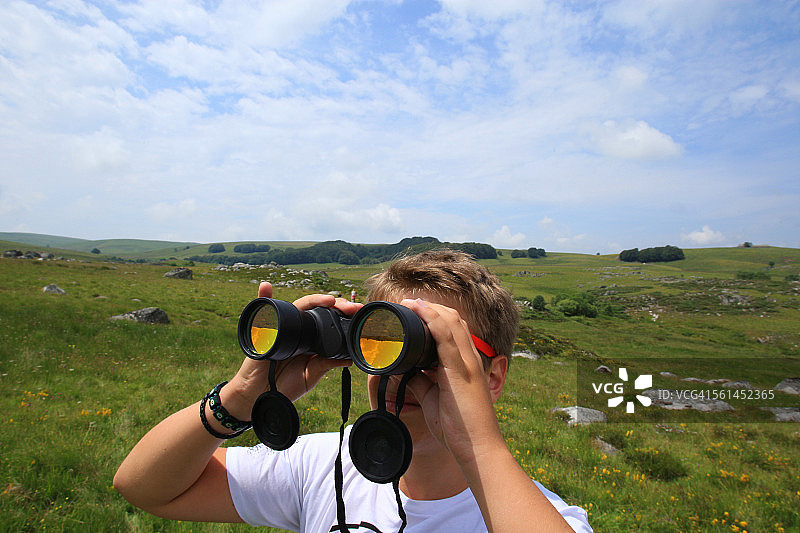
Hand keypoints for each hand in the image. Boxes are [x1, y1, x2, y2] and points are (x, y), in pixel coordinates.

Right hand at [221, 283, 359, 419]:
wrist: (261, 397)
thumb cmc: (284, 386)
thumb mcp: (310, 376)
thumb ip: (325, 365)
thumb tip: (349, 359)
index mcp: (309, 338)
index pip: (327, 319)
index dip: (342, 314)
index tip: (358, 312)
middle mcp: (297, 329)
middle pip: (316, 309)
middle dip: (335, 304)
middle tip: (352, 307)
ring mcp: (282, 328)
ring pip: (298, 307)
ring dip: (314, 299)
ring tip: (330, 300)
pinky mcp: (264, 332)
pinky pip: (263, 311)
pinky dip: (263, 296)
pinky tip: (267, 287)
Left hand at [402, 298, 507, 465]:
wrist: (478, 448)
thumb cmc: (461, 428)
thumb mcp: (434, 400)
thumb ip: (423, 383)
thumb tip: (407, 371)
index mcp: (466, 365)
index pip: (455, 330)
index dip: (437, 317)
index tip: (416, 311)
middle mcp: (469, 359)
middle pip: (454, 321)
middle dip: (431, 308)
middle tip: (408, 303)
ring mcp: (466, 363)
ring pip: (451, 322)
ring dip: (429, 308)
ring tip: (409, 302)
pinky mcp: (460, 370)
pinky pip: (446, 336)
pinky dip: (432, 319)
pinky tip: (419, 310)